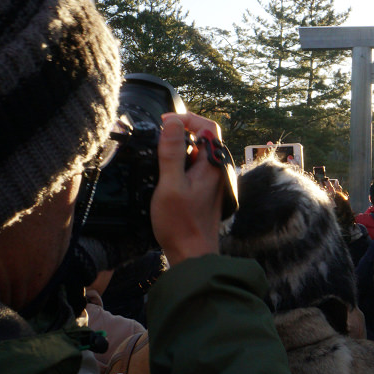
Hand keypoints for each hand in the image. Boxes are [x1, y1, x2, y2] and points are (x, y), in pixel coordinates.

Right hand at [152, 112, 224, 265]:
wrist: (192, 254)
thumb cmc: (181, 223)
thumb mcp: (170, 184)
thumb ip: (172, 152)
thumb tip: (172, 122)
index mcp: (213, 164)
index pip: (208, 126)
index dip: (187, 118)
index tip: (165, 121)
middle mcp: (216, 170)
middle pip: (202, 137)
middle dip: (180, 132)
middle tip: (157, 135)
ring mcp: (211, 180)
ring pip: (196, 153)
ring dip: (178, 148)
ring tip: (156, 153)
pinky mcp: (204, 190)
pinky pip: (193, 167)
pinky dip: (179, 163)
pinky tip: (163, 172)